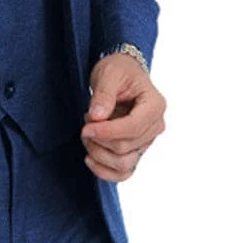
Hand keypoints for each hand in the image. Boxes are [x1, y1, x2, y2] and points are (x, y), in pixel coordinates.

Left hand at [81, 54, 165, 181]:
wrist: (121, 74)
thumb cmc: (118, 70)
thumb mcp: (109, 73)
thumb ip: (104, 94)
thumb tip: (98, 117)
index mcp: (155, 105)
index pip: (132, 128)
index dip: (107, 131)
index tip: (86, 126)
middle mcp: (155, 126)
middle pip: (126, 147)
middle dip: (99, 139)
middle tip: (85, 122)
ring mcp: (146, 140)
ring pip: (124, 164)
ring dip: (100, 154)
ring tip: (87, 135)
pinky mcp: (136, 150)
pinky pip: (124, 172)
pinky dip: (106, 171)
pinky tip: (90, 158)